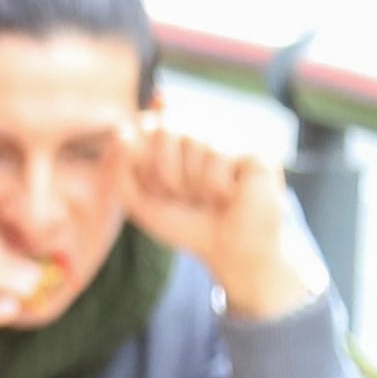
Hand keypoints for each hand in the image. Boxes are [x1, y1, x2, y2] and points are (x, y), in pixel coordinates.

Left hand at [120, 118, 322, 319]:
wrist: (229, 250)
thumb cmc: (187, 225)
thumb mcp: (142, 204)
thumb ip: (122, 172)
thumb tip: (121, 131)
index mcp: (175, 140)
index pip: (146, 127)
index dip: (145, 163)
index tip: (160, 191)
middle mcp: (203, 132)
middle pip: (166, 130)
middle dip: (165, 173)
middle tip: (185, 197)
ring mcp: (231, 139)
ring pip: (194, 142)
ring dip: (194, 184)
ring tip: (211, 198)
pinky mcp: (255, 150)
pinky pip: (219, 156)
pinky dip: (217, 186)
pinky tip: (233, 196)